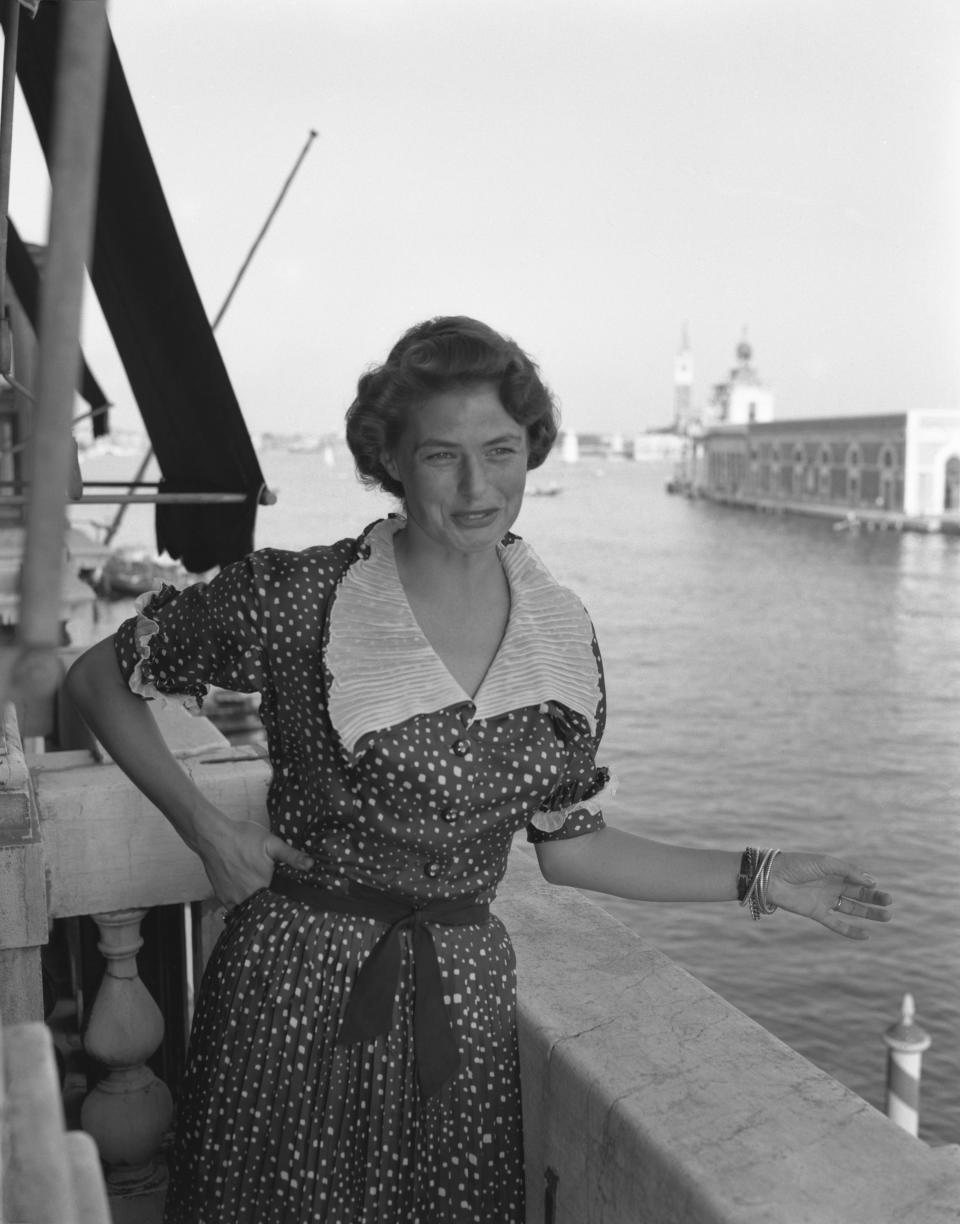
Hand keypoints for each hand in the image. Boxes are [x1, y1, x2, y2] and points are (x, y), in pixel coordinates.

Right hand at [195, 816, 313, 908]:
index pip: (277, 905)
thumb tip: (310, 865)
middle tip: (277, 899)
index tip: (290, 903)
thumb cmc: (242, 838)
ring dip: (255, 906)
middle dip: (270, 906)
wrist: (213, 836)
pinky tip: (248, 895)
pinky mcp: (221, 896)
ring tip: (263, 897)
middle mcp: (246, 897)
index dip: (284, 905)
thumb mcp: (272, 843)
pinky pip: (234, 908)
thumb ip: (291, 856)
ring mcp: (232, 899)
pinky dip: (241, 904)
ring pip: (248, 909)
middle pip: (262, 909)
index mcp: (262, 887)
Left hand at [767, 853, 892, 939]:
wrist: (771, 877)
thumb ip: (848, 871)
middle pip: (858, 894)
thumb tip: (872, 881)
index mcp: (832, 871)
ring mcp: (824, 900)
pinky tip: (866, 935)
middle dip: (874, 898)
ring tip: (888, 916)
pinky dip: (851, 931)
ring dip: (869, 913)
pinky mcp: (816, 913)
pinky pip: (837, 924)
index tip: (877, 885)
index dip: (868, 882)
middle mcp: (830, 886)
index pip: (856, 878)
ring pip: (852, 909)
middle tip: (889, 902)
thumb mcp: (825, 864)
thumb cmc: (797, 865)